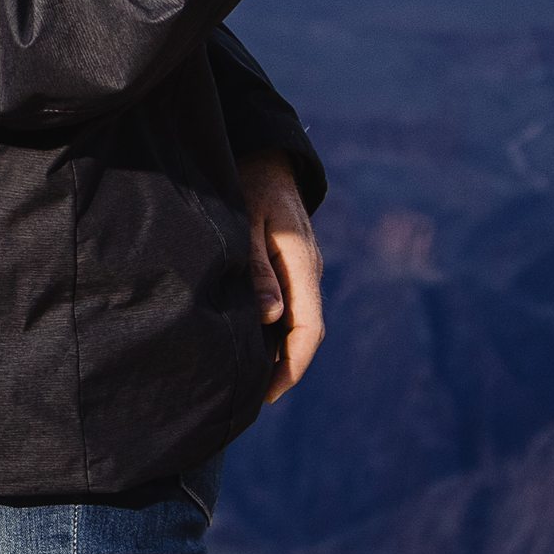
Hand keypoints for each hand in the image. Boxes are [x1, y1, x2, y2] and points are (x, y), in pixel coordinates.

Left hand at [242, 155, 323, 404]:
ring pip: (296, 321)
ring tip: (245, 380)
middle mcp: (308, 272)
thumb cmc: (249, 184)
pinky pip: (287, 306)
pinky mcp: (289, 265)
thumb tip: (271, 316)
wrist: (264, 154)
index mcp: (303, 266)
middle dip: (282, 369)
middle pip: (304, 333)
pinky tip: (248, 341)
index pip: (309, 330)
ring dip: (276, 351)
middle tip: (249, 399)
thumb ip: (256, 268)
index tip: (268, 396)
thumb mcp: (247, 223)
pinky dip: (272, 330)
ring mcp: (302, 269)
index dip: (291, 368)